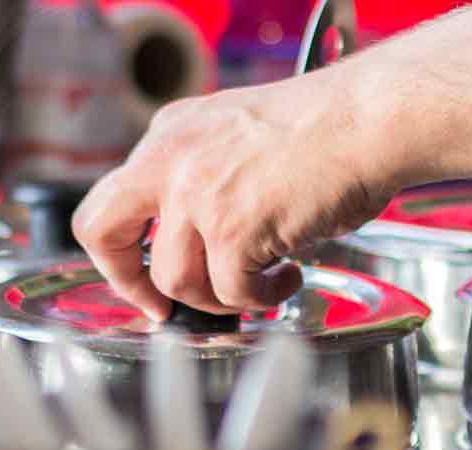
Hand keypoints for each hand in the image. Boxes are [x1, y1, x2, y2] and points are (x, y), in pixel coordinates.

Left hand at [72, 78, 395, 320]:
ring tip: (262, 283)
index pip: (111, 200)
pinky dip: (261, 298)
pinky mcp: (233, 230)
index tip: (144, 279)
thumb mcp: (237, 136)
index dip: (121, 251)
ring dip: (220, 297)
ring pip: (175, 279)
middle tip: (161, 310)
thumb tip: (198, 245)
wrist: (369, 117)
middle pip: (102, 232)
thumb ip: (203, 178)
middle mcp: (171, 160)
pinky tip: (287, 277)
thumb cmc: (329, 126)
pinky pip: (231, 293)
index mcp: (170, 134)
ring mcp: (197, 195)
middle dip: (128, 283)